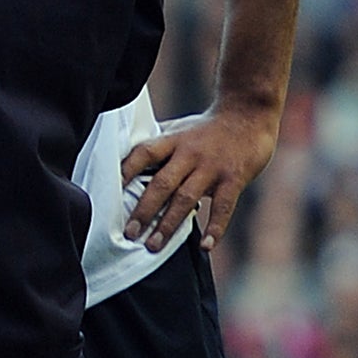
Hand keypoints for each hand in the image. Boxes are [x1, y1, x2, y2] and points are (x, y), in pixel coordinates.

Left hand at [121, 102, 281, 253]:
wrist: (249, 112)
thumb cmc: (208, 128)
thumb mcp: (181, 130)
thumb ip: (160, 148)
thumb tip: (127, 165)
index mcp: (173, 141)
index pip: (144, 154)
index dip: (126, 171)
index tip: (108, 194)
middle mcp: (189, 153)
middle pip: (161, 184)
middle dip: (143, 211)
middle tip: (129, 234)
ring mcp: (212, 166)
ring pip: (186, 199)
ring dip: (168, 225)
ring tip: (153, 245)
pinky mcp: (234, 178)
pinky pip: (223, 206)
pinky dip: (215, 227)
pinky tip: (206, 246)